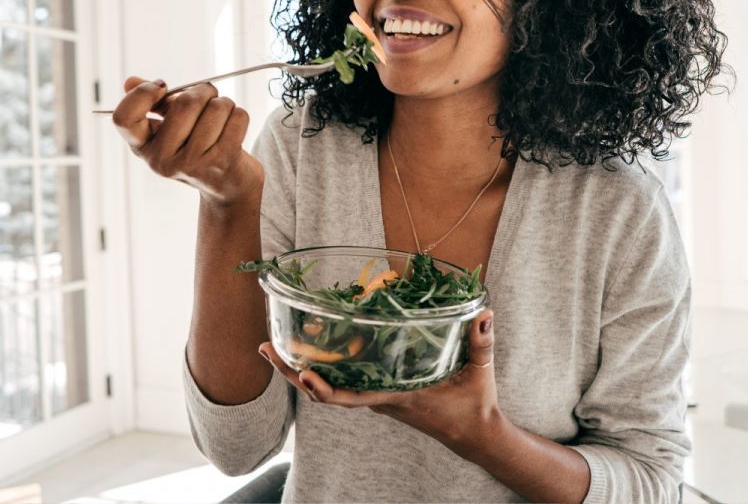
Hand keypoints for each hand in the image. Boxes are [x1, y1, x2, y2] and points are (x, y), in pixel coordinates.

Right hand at [111, 76, 262, 204]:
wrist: (226, 185)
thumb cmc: (196, 148)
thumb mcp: (169, 129)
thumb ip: (153, 104)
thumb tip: (130, 82)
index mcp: (143, 147)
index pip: (123, 119)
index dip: (142, 95)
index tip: (162, 86)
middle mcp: (163, 160)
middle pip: (185, 103)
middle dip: (203, 91)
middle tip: (209, 95)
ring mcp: (192, 163)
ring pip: (217, 107)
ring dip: (225, 103)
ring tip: (222, 116)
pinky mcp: (222, 162)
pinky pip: (238, 117)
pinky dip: (239, 115)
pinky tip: (234, 127)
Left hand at [258, 310, 501, 456]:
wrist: (474, 434)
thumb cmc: (474, 404)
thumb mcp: (480, 372)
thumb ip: (482, 342)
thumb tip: (482, 313)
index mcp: (397, 397)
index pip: (351, 398)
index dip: (324, 389)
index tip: (302, 373)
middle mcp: (379, 399)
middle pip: (325, 391)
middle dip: (291, 372)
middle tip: (265, 347)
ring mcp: (377, 397)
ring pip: (329, 386)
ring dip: (299, 368)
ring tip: (274, 343)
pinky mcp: (381, 392)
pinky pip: (344, 381)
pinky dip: (323, 368)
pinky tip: (312, 348)